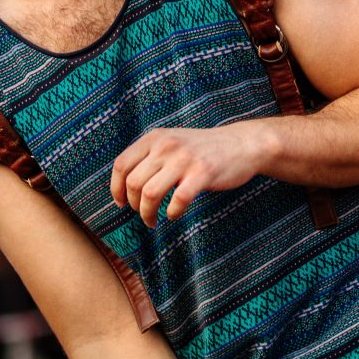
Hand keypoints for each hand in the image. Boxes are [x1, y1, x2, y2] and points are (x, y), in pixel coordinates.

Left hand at [111, 124, 269, 226]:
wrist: (242, 144)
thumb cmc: (204, 149)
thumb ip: (150, 156)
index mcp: (155, 137)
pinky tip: (175, 214)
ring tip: (153, 220)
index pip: (121, 165)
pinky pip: (177, 201)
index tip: (121, 204)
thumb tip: (123, 186)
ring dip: (147, 214)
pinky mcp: (203, 173)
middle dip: (134, 206)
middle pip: (134, 184)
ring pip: (150, 194)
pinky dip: (172, 213)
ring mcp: (185, 159)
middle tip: (143, 215)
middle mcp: (167, 145)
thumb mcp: (172, 142)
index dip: (116, 189)